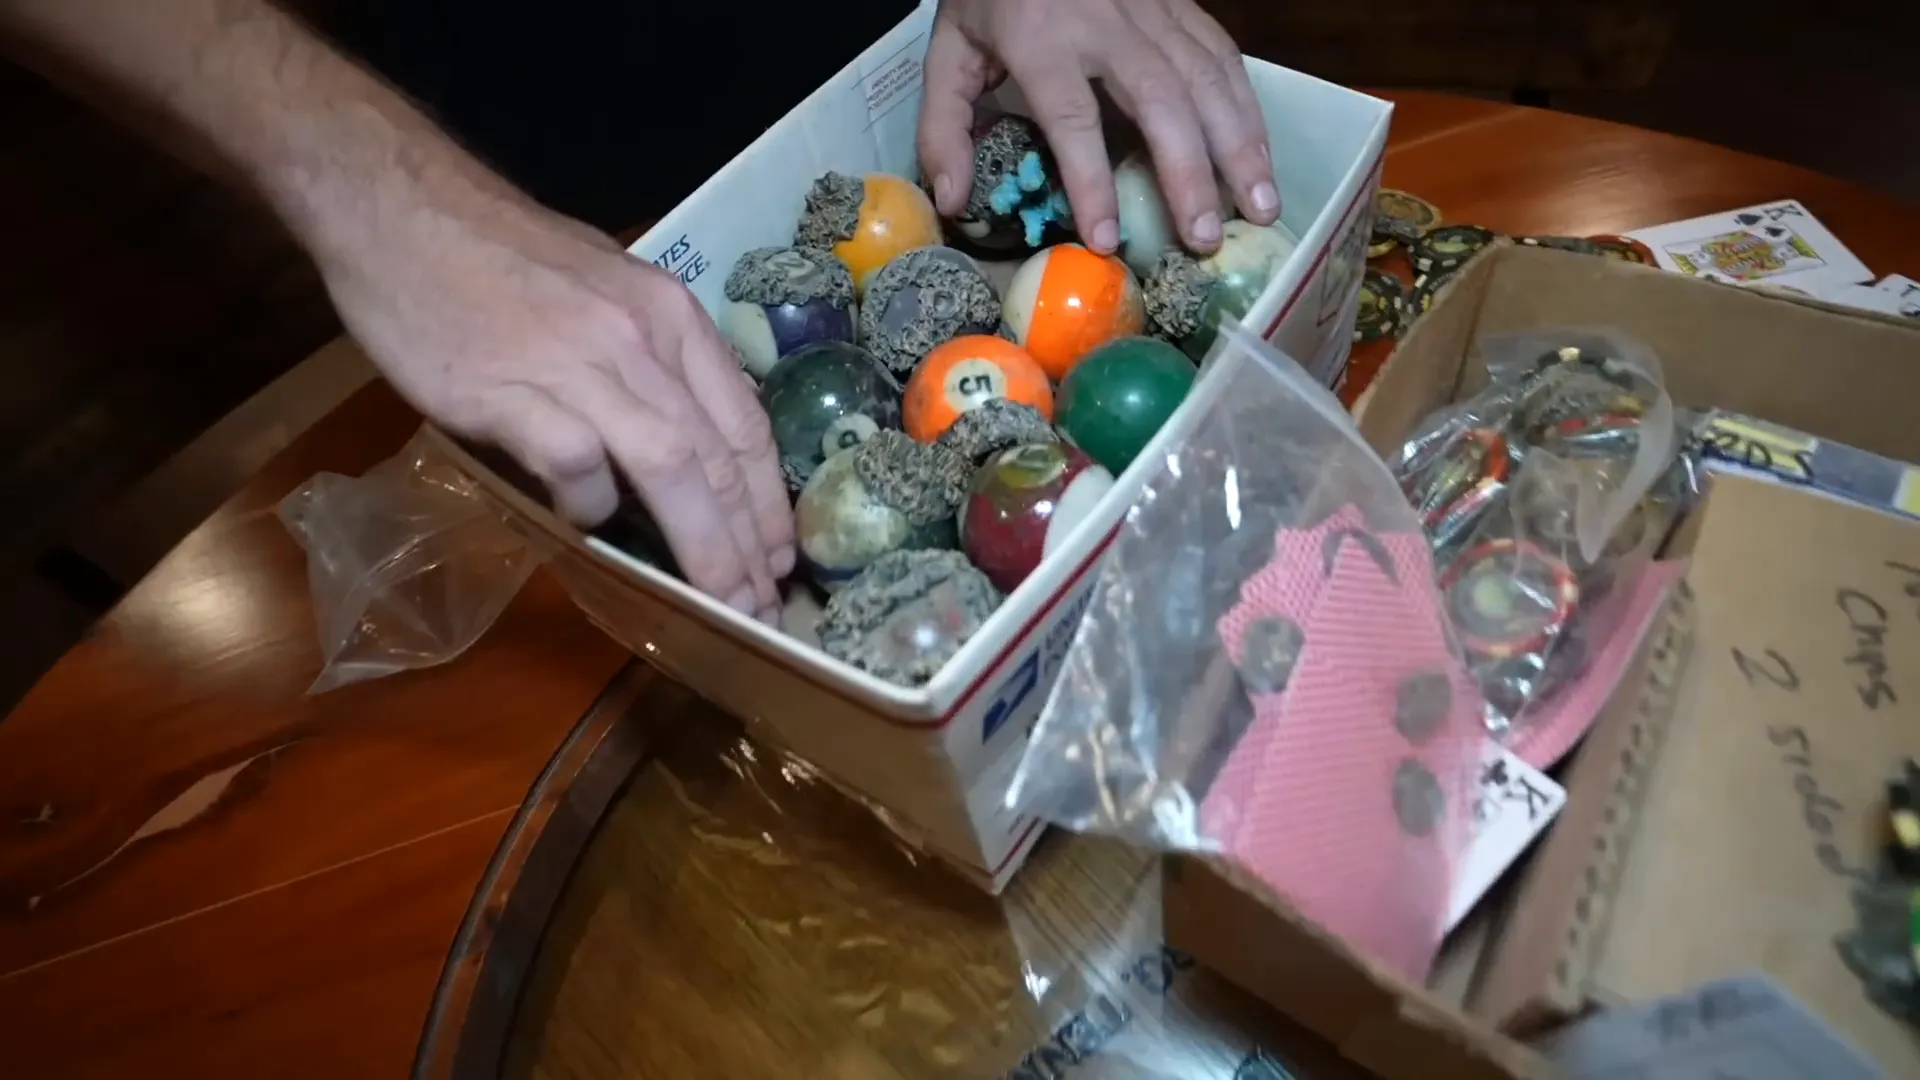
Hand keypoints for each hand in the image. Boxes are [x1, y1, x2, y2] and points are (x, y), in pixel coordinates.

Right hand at [314, 185, 793, 623]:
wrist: (398, 206)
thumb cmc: (498, 251)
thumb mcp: (605, 284)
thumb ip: (647, 357)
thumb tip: (678, 439)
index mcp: (669, 314)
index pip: (744, 421)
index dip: (767, 500)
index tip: (780, 556)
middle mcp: (639, 339)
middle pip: (716, 457)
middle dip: (748, 542)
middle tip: (762, 605)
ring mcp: (578, 365)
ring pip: (670, 469)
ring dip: (703, 547)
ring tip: (717, 601)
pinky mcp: (512, 393)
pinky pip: (577, 468)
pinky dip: (590, 507)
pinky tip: (587, 523)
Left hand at [917, 0, 1278, 255]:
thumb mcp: (949, 53)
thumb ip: (944, 126)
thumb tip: (954, 200)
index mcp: (1041, 39)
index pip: (1072, 119)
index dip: (1091, 183)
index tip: (1107, 240)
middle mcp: (1106, 23)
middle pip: (1160, 101)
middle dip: (1189, 174)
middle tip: (1206, 238)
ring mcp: (1152, 9)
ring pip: (1207, 78)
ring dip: (1239, 145)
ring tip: (1260, 208)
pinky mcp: (1181, 2)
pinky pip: (1223, 55)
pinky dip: (1248, 108)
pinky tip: (1260, 156)